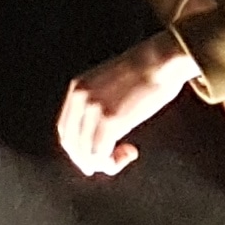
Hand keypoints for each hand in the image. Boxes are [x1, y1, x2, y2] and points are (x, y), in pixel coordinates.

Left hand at [57, 33, 199, 177]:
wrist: (159, 60)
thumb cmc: (145, 72)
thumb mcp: (111, 82)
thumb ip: (101, 100)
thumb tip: (105, 128)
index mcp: (77, 88)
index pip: (65, 129)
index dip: (78, 150)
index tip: (96, 158)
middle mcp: (79, 98)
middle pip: (72, 145)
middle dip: (89, 161)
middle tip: (111, 164)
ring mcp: (93, 109)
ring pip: (86, 154)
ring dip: (105, 163)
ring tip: (125, 155)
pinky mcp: (109, 120)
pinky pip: (100, 155)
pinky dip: (113, 163)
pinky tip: (131, 152)